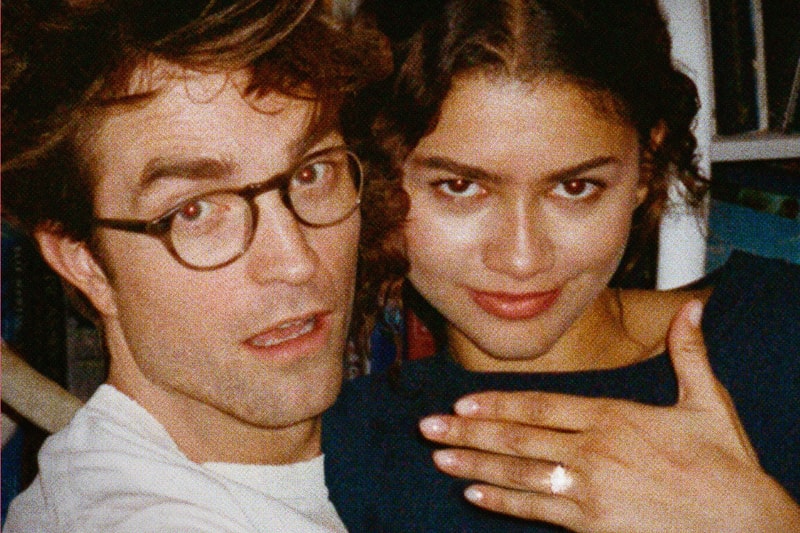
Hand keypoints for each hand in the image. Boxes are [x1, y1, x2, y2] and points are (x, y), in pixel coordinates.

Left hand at [419, 300, 799, 531]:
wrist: (747, 527)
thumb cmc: (727, 466)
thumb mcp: (708, 402)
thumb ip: (691, 353)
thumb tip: (695, 307)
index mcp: (615, 417)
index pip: (541, 405)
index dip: (498, 402)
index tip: (463, 400)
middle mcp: (594, 451)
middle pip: (518, 437)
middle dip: (469, 430)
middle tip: (428, 426)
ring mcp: (590, 490)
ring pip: (519, 473)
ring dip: (474, 463)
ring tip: (438, 456)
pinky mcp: (594, 525)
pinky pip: (538, 511)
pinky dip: (504, 502)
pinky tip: (474, 494)